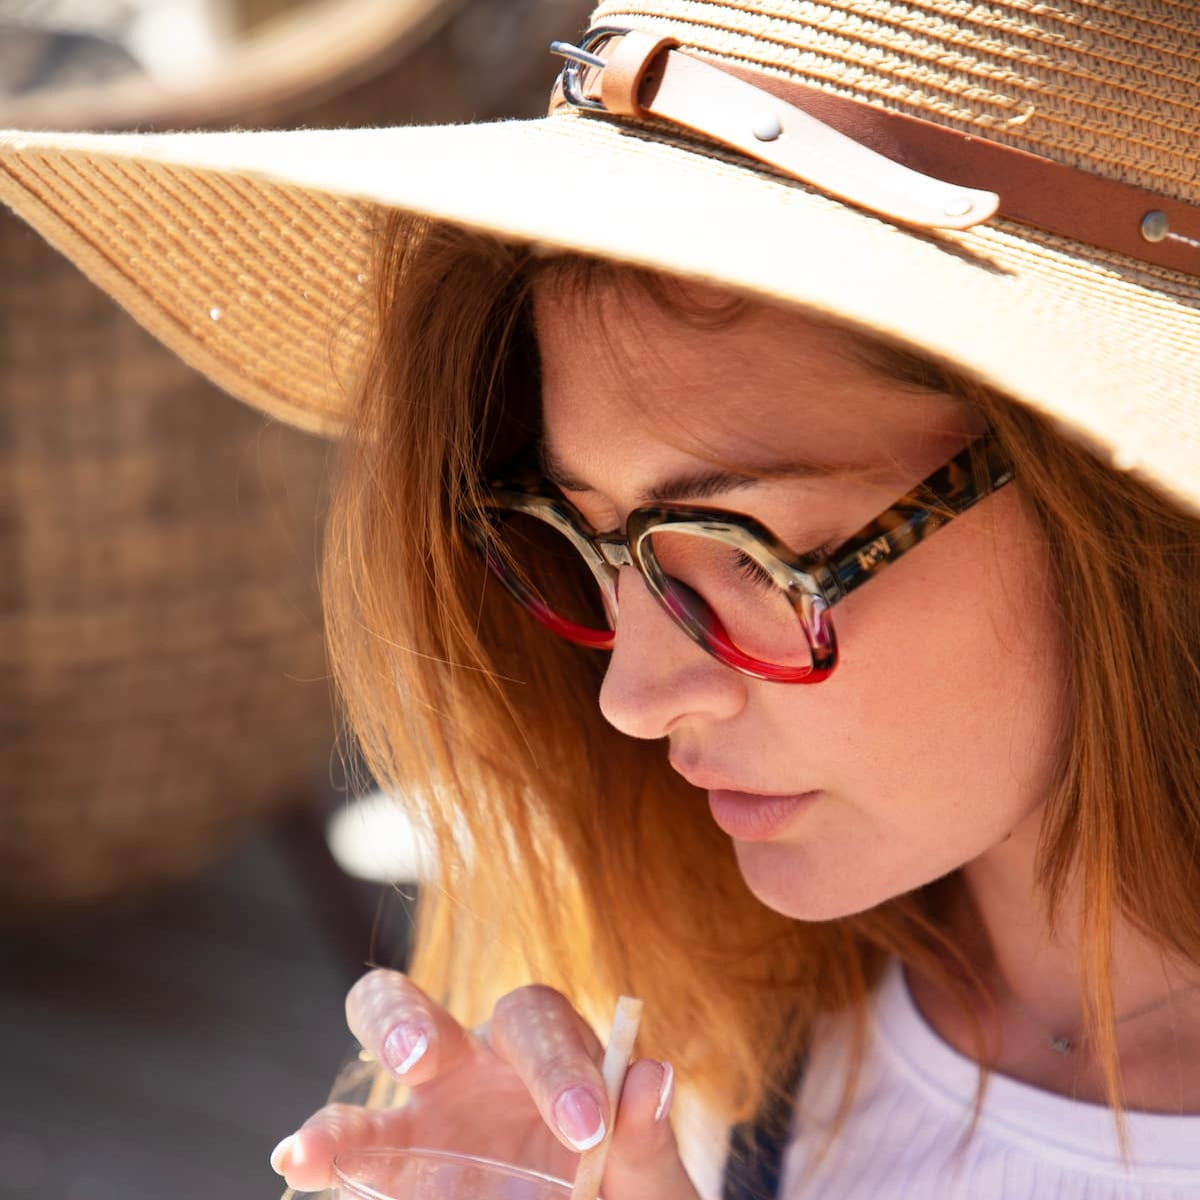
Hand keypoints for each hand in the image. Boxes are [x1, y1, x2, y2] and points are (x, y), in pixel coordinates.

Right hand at [271, 971, 699, 1199]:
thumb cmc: (623, 1191)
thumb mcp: (645, 1181)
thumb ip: (645, 1139)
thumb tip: (651, 1076)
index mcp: (548, 1050)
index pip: (540, 1024)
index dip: (559, 1066)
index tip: (585, 1130)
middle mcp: (478, 1060)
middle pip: (434, 1008)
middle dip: (416, 1022)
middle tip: (426, 1060)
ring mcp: (425, 1108)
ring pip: (374, 1051)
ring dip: (348, 1081)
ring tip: (331, 1125)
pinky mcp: (393, 1161)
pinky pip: (348, 1143)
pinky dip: (320, 1149)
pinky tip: (297, 1162)